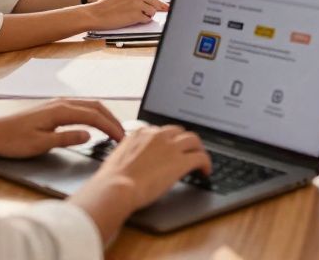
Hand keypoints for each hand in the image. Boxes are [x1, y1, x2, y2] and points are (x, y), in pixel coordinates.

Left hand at [0, 99, 125, 158]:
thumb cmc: (12, 141)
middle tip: (124, 135)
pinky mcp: (53, 109)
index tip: (121, 139)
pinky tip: (96, 123)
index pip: (94, 116)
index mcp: (60, 111)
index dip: (110, 127)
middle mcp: (61, 103)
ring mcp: (57, 104)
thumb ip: (66, 138)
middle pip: (96, 106)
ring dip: (104, 116)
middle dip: (112, 120)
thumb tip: (89, 135)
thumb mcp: (40, 144)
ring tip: (114, 129)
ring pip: (89, 105)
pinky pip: (81, 108)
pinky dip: (94, 114)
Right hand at [87, 0, 166, 28]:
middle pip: (156, 1)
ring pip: (153, 11)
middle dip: (154, 8)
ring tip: (138, 16)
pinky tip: (135, 20)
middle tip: (146, 12)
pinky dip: (143, 21)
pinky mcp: (135, 15)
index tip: (153, 5)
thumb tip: (158, 3)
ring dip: (148, 15)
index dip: (153, 1)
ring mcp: (137, 3)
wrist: (95, 13)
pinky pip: (147, 19)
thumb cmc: (108, 5)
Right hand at [92, 125, 211, 209]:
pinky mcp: (181, 161)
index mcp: (140, 133)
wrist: (116, 188)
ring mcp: (170, 147)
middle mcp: (157, 136)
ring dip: (198, 149)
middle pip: (179, 131)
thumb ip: (129, 153)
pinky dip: (206, 163)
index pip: (160, 131)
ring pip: (194, 140)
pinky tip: (206, 172)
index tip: (170, 148)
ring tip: (200, 160)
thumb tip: (133, 160)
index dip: (168, 140)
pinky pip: (201, 157)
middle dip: (184, 141)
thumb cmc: (112, 180)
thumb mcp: (118, 158)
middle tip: (187, 152)